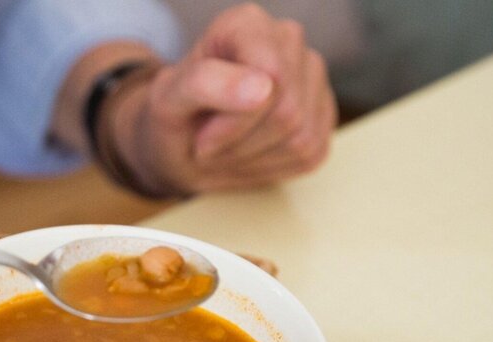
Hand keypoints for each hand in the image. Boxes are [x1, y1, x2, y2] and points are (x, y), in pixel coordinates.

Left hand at [113, 3, 336, 194]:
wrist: (185, 144)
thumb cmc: (176, 117)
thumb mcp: (168, 102)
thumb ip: (205, 84)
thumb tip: (263, 87)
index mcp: (247, 24)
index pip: (269, 78)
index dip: (235, 122)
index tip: (203, 136)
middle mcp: (288, 40)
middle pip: (287, 112)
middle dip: (242, 144)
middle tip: (212, 146)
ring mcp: (312, 76)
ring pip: (301, 138)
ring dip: (255, 159)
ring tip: (229, 148)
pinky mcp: (324, 114)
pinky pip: (311, 153)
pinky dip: (274, 167)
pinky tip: (251, 154)